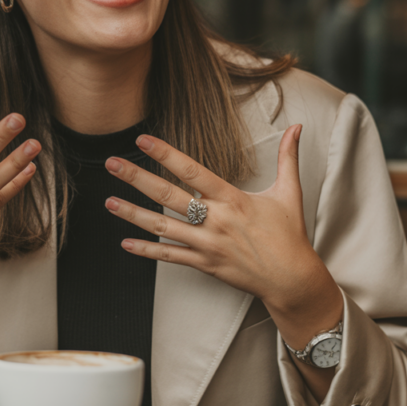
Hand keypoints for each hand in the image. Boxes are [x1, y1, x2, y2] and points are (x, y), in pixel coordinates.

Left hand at [105, 125, 342, 355]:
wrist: (292, 279)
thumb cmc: (290, 234)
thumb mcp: (290, 193)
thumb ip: (288, 157)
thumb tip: (297, 126)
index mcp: (233, 199)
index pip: (193, 171)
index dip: (166, 155)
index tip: (143, 141)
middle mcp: (216, 220)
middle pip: (168, 196)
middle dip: (137, 179)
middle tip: (112, 163)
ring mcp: (207, 245)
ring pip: (163, 228)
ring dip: (133, 215)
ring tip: (109, 202)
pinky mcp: (205, 264)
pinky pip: (170, 257)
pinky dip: (147, 251)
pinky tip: (126, 243)